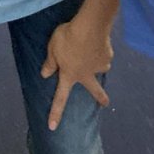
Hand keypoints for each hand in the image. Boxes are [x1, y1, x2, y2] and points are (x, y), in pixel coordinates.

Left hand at [40, 16, 111, 130]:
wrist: (90, 26)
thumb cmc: (67, 38)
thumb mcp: (52, 49)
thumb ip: (50, 62)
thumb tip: (45, 75)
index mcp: (69, 75)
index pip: (60, 98)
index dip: (56, 113)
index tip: (53, 127)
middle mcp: (86, 74)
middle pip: (94, 89)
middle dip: (100, 97)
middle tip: (105, 103)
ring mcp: (99, 66)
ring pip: (99, 66)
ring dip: (96, 60)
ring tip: (90, 46)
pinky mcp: (108, 56)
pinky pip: (103, 53)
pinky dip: (100, 49)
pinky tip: (97, 40)